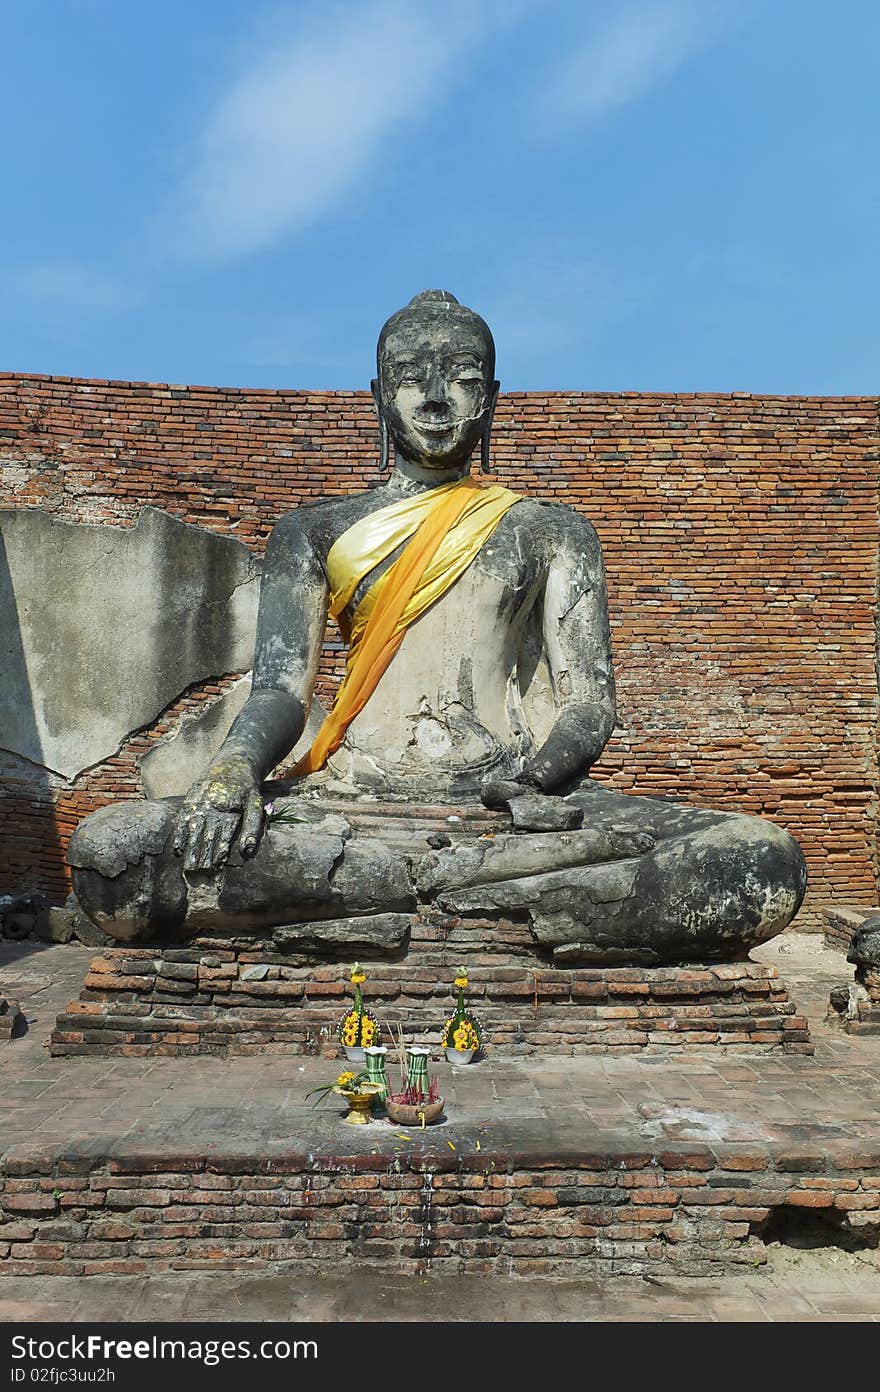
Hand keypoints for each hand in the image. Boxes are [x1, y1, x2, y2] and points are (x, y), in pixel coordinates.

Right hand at [172, 755, 264, 871]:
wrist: (234, 762)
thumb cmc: (247, 789)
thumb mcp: (256, 805)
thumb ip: (252, 828)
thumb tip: (247, 851)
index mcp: (230, 810)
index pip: (223, 838)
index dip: (219, 855)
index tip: (216, 871)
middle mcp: (213, 807)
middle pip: (206, 837)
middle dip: (202, 857)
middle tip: (198, 876)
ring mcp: (200, 803)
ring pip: (193, 831)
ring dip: (190, 850)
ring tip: (188, 869)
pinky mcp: (191, 800)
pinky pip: (182, 820)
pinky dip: (178, 835)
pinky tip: (177, 849)